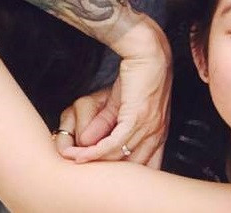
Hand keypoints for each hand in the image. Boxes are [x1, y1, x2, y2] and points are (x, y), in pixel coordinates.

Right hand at [60, 24, 171, 165]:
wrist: (148, 52)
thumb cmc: (139, 73)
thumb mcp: (121, 103)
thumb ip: (106, 123)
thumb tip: (88, 141)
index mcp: (158, 132)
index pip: (147, 165)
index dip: (125, 176)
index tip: (104, 178)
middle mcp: (156, 133)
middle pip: (131, 167)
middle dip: (107, 174)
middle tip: (82, 174)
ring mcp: (149, 127)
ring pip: (118, 158)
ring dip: (93, 163)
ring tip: (73, 162)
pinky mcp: (136, 118)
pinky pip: (112, 144)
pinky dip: (93, 152)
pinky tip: (78, 154)